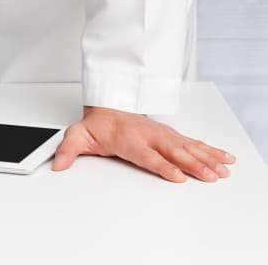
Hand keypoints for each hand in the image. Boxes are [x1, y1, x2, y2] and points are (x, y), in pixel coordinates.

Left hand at [53, 106, 235, 181]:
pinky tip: (223, 158)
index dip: (161, 165)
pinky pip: (193, 143)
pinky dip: (210, 150)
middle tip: (210, 176)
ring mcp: (161, 134)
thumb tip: (58, 165)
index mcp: (127, 139)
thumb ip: (68, 150)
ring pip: (186, 147)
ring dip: (206, 158)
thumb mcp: (77, 135)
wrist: (108, 105)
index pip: (146, 154)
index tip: (176, 176)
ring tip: (222, 170)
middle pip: (172, 151)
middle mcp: (148, 136)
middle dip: (192, 164)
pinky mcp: (170, 135)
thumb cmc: (98, 125)